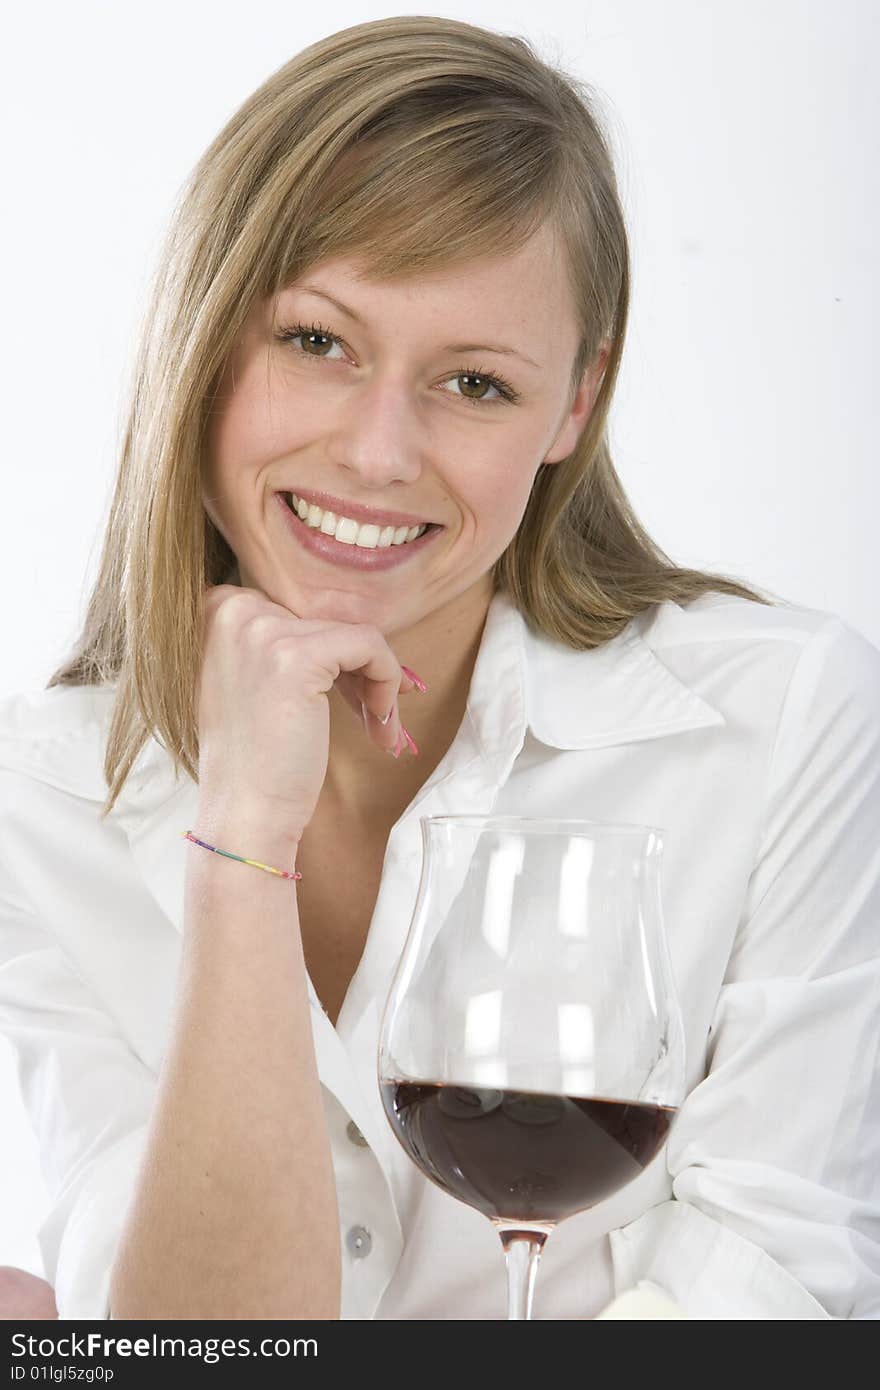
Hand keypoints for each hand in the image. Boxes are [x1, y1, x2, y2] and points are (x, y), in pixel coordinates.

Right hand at [196, 584, 416, 840]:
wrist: (244, 814)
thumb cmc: (254, 757)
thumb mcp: (251, 679)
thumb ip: (280, 641)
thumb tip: (347, 623)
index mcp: (213, 609)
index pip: (297, 607)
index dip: (329, 650)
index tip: (348, 691)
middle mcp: (230, 609)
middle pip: (325, 618)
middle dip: (357, 667)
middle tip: (373, 714)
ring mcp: (260, 630)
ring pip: (352, 633)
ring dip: (378, 682)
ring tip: (381, 727)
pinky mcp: (296, 656)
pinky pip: (369, 645)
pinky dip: (388, 681)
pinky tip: (381, 725)